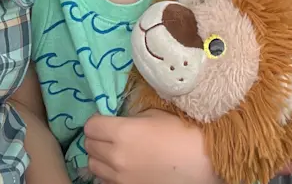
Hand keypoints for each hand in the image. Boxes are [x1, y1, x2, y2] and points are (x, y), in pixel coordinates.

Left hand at [84, 109, 222, 183]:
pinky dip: (109, 174)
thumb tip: (119, 120)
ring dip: (100, 157)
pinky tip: (122, 168)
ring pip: (93, 166)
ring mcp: (121, 178)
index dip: (97, 121)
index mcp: (122, 132)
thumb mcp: (153, 114)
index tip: (105, 120)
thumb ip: (130, 117)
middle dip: (97, 138)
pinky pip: (106, 182)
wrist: (202, 162)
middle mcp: (116, 157)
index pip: (90, 126)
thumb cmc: (181, 132)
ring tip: (115, 152)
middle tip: (109, 135)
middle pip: (89, 146)